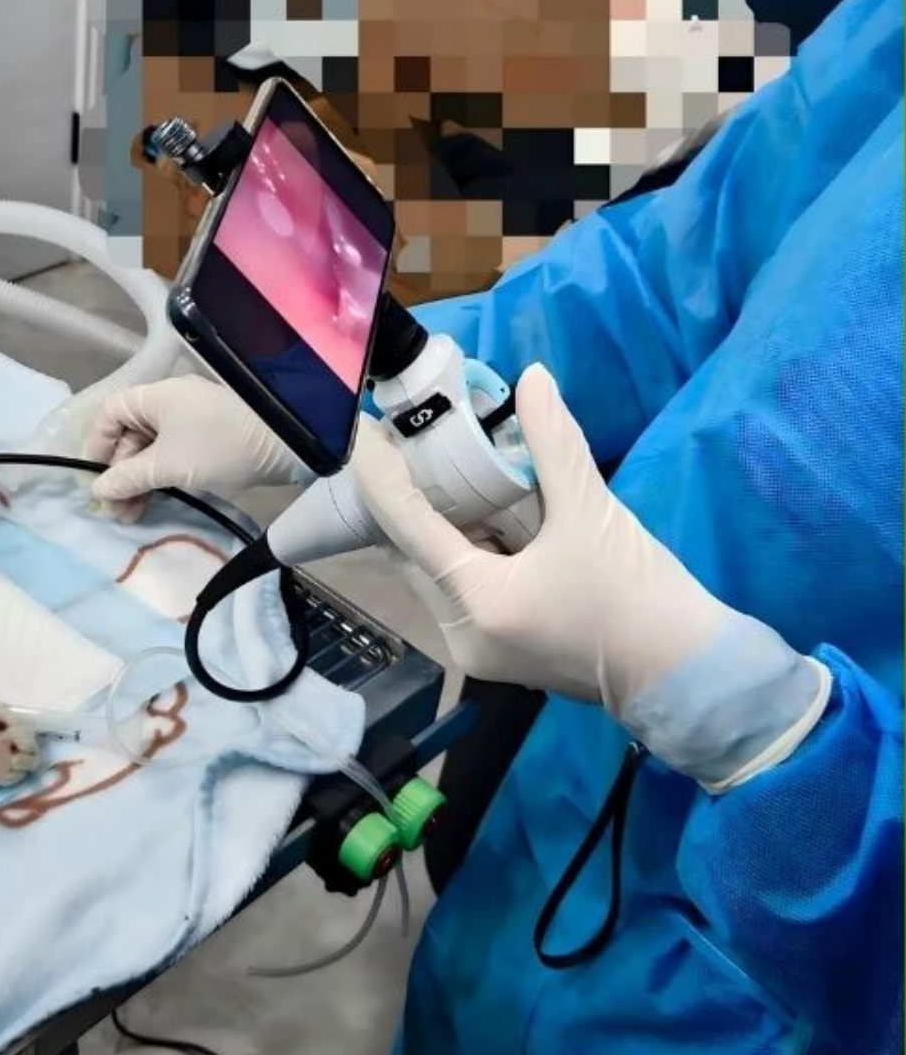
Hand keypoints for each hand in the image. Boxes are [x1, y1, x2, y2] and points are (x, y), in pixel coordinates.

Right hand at [85, 374, 307, 521]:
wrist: (284, 445)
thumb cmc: (219, 446)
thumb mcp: (168, 465)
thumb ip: (129, 477)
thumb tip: (100, 490)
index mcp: (156, 396)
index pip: (112, 413)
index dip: (97, 444)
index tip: (94, 477)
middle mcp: (170, 403)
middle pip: (130, 435)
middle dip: (119, 472)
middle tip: (116, 508)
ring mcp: (191, 421)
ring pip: (152, 450)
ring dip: (138, 481)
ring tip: (132, 515)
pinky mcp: (208, 440)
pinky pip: (172, 456)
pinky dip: (160, 478)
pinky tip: (154, 502)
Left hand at [352, 363, 828, 789]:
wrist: (690, 677)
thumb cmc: (642, 598)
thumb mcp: (593, 512)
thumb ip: (553, 441)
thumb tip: (532, 377)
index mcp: (477, 602)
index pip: (404, 527)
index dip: (378, 474)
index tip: (364, 430)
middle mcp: (461, 634)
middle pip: (413, 552)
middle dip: (411, 498)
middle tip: (412, 439)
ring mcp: (476, 650)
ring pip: (435, 572)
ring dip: (440, 526)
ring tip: (446, 468)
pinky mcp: (496, 653)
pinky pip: (461, 591)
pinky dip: (465, 552)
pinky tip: (480, 515)